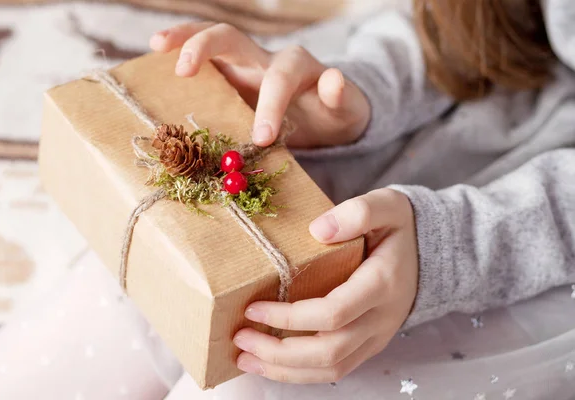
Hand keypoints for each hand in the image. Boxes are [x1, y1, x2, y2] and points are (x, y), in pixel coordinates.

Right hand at [149, 22, 369, 148]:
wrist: (327, 114)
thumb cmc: (333, 114)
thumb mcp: (346, 110)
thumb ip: (341, 97)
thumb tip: (334, 79)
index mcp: (295, 67)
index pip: (278, 79)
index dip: (269, 106)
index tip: (262, 139)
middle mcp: (265, 59)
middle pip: (232, 37)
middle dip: (206, 47)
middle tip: (182, 69)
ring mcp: (244, 66)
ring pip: (211, 41)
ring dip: (183, 39)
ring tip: (156, 45)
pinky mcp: (230, 78)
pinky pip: (204, 64)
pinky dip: (181, 59)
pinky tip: (156, 65)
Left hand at [232, 188, 418, 382]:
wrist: (433, 252)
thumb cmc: (400, 226)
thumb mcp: (386, 205)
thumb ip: (357, 212)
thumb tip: (318, 230)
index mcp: (382, 284)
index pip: (333, 313)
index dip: (290, 316)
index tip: (253, 308)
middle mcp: (381, 318)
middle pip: (329, 351)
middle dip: (279, 352)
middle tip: (240, 339)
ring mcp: (376, 336)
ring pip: (332, 369)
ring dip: (286, 371)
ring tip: (246, 359)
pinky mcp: (369, 343)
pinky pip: (337, 369)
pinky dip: (302, 373)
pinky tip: (273, 364)